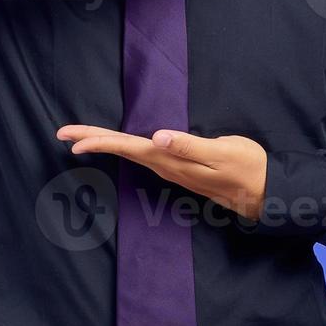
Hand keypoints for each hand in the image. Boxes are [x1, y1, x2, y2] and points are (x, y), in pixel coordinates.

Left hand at [55, 124, 267, 219]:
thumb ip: (191, 146)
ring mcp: (171, 168)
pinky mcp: (179, 166)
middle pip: (121, 149)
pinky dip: (123, 148)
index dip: (98, 141)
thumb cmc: (247, 168)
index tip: (70, 139)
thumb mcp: (223, 153)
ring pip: (129, 152)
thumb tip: (158, 138)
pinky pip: (142, 155)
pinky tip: (118, 145)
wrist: (264, 192)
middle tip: (60, 133)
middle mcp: (165, 165)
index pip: (126, 147)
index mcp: (170, 160)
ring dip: (104, 143)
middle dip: (91, 139)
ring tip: (80, 138)